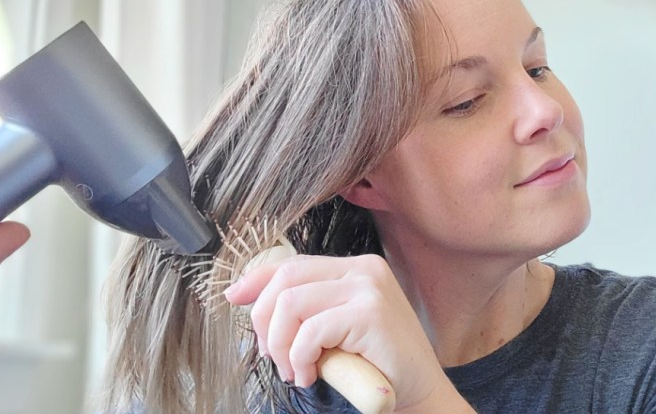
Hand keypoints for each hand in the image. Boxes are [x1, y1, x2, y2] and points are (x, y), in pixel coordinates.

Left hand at [225, 253, 461, 411]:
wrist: (422, 392)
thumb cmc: (377, 364)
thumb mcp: (336, 328)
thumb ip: (309, 310)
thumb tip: (250, 299)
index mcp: (356, 268)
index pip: (293, 263)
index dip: (257, 279)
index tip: (234, 297)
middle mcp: (363, 270)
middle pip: (286, 279)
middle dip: (264, 320)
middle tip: (272, 356)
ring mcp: (368, 289)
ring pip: (292, 304)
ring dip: (281, 344)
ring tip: (293, 370)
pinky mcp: (370, 314)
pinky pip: (311, 331)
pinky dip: (300, 356)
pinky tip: (310, 374)